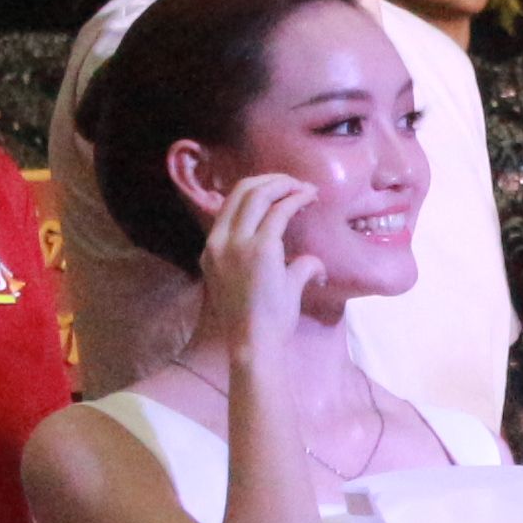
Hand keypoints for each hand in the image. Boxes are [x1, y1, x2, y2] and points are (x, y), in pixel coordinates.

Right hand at [196, 173, 325, 361]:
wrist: (254, 341)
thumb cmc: (261, 319)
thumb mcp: (262, 285)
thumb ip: (282, 266)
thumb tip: (310, 262)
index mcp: (212, 247)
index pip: (230, 202)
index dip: (258, 188)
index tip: (282, 189)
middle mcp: (218, 241)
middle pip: (242, 190)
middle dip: (273, 180)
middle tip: (297, 183)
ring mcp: (235, 243)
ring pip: (258, 194)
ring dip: (285, 186)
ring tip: (308, 189)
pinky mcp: (260, 250)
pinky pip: (279, 212)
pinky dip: (296, 199)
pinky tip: (310, 198)